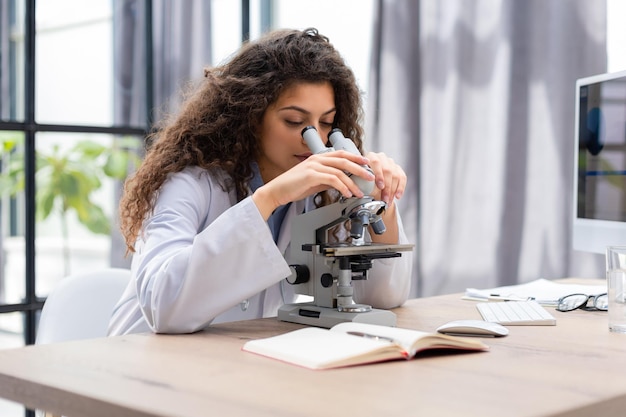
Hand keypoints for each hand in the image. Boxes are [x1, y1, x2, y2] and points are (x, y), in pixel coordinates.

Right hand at [252, 150, 374, 219]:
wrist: (277, 191)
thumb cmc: (293, 186)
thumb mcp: (314, 181)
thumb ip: (328, 179)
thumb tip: (342, 182)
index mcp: (318, 158)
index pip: (341, 154)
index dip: (356, 158)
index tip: (366, 164)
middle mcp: (317, 159)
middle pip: (344, 160)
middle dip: (360, 168)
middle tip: (370, 176)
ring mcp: (314, 166)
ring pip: (340, 171)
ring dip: (353, 182)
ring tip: (359, 192)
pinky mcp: (311, 175)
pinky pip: (332, 180)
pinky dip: (342, 187)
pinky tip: (347, 194)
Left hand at [364, 152, 405, 204]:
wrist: (369, 185)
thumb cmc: (362, 182)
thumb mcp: (360, 181)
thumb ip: (364, 183)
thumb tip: (368, 189)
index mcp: (370, 156)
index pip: (376, 163)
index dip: (379, 175)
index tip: (380, 186)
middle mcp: (381, 157)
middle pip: (387, 171)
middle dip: (387, 187)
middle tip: (384, 199)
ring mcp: (391, 163)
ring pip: (395, 176)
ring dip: (392, 191)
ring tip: (388, 201)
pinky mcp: (398, 169)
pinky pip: (402, 178)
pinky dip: (400, 188)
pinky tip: (397, 196)